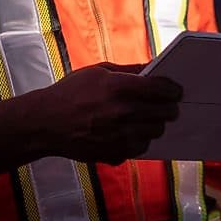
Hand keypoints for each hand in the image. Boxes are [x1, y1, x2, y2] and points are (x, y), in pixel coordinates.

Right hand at [27, 62, 181, 164]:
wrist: (45, 123)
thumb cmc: (69, 94)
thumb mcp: (97, 72)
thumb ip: (128, 70)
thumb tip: (151, 68)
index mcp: (119, 88)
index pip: (161, 89)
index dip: (173, 89)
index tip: (176, 91)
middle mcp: (122, 113)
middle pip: (164, 113)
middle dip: (169, 107)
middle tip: (167, 105)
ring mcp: (119, 135)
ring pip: (155, 132)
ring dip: (155, 124)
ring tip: (148, 118)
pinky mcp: (114, 153)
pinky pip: (140, 147)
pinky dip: (140, 140)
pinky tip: (131, 132)